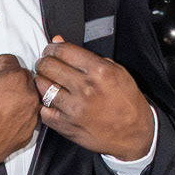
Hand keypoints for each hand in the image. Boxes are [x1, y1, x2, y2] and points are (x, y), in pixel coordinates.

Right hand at [0, 53, 41, 174]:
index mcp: (16, 79)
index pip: (8, 61)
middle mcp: (28, 99)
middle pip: (20, 81)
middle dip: (3, 81)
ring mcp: (28, 120)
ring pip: (23, 102)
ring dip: (10, 100)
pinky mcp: (24, 137)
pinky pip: (21, 121)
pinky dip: (11, 119)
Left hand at [35, 37, 155, 160]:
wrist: (134, 133)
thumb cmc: (126, 101)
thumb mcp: (116, 71)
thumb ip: (87, 56)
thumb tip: (59, 42)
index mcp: (99, 71)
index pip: (64, 51)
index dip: (52, 48)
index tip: (50, 50)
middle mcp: (85, 88)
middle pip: (49, 66)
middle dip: (43, 62)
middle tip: (44, 64)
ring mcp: (74, 108)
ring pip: (43, 86)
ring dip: (41, 81)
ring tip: (45, 80)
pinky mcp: (66, 125)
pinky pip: (43, 109)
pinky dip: (43, 103)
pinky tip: (48, 100)